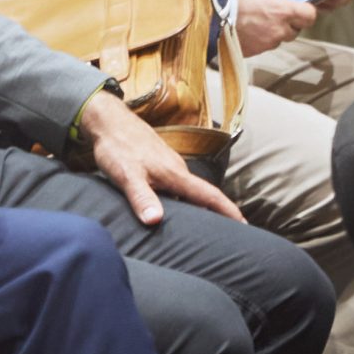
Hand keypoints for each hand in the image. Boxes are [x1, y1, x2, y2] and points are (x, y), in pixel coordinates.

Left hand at [77, 91, 243, 224]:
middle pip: (203, 195)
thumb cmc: (118, 146)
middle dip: (218, 212)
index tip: (245, 225)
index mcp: (175, 174)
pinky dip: (182, 198)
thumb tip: (155, 221)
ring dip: (199, 206)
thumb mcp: (127, 175)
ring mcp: (169, 164)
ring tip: (206, 226)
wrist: (109, 119)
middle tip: (230, 233)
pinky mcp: (159, 163)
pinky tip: (175, 208)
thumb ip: (141, 197)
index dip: (228, 211)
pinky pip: (177, 184)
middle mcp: (177, 169)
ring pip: (189, 190)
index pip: (209, 195)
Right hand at [225, 0, 315, 55]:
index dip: (306, 11)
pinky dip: (258, 38)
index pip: (310, 16)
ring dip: (273, 30)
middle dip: (288, 21)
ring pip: (278, 38)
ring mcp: (265, 43)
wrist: (207, 11)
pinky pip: (262, 46)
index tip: (298, 6)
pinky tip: (246, 27)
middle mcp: (278, 30)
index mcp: (284, 10)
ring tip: (256, 18)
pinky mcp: (252, 52)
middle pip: (295, 30)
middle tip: (273, 10)